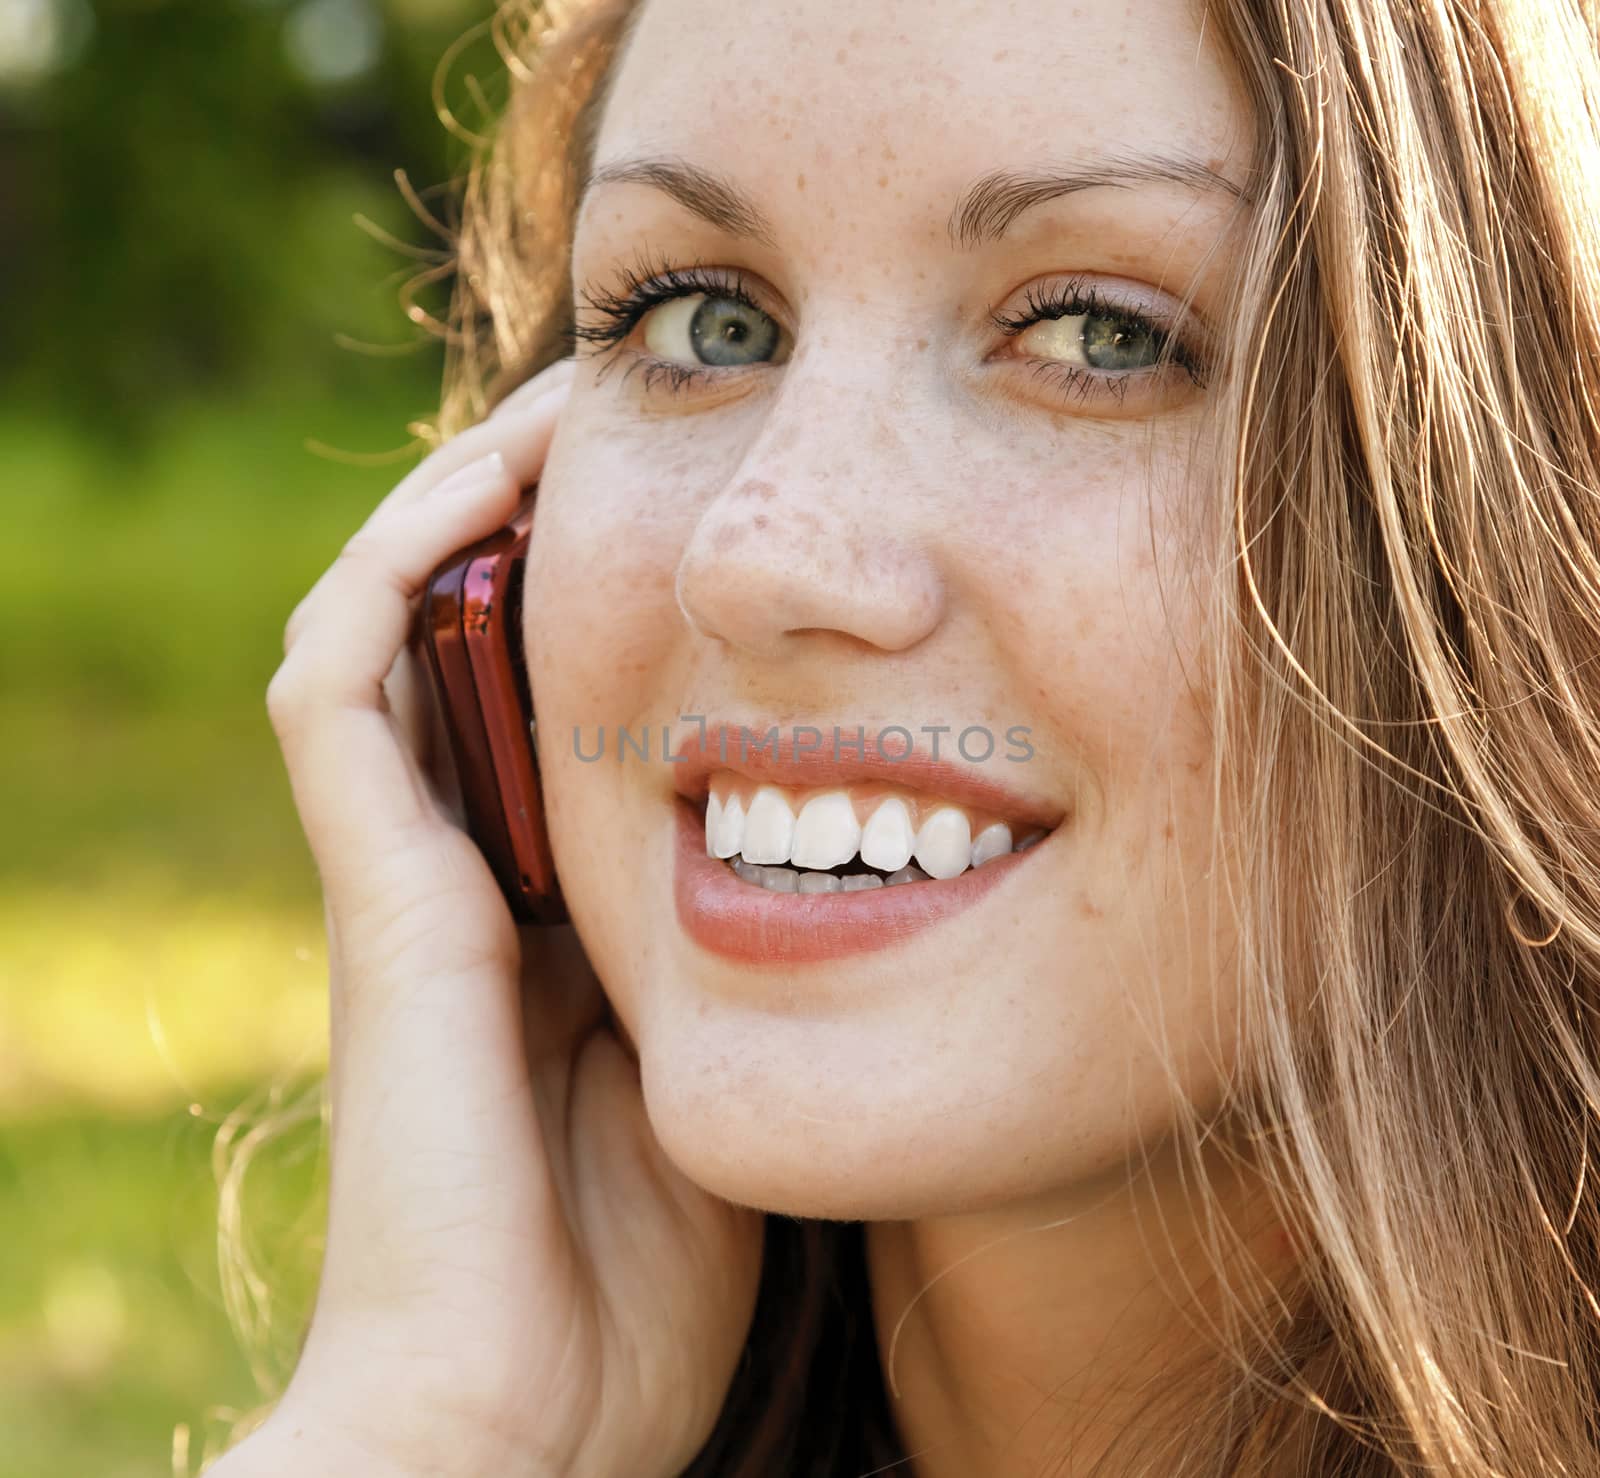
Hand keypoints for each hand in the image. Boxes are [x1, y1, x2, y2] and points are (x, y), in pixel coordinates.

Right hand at [255, 359, 764, 1477]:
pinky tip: (491, 485)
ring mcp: (409, 876)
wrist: (521, 1419)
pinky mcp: (371, 894)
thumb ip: (764, 984)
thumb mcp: (739, 1092)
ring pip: (395, 633)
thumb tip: (850, 883)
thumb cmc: (646, 1282)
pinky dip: (397, 573)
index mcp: (561, 912)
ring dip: (469, 510)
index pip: (574, 706)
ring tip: (568, 407)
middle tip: (649, 413)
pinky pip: (342, 688)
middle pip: (485, 646)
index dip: (628, 596)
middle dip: (553, 520)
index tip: (718, 504)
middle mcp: (475, 872)